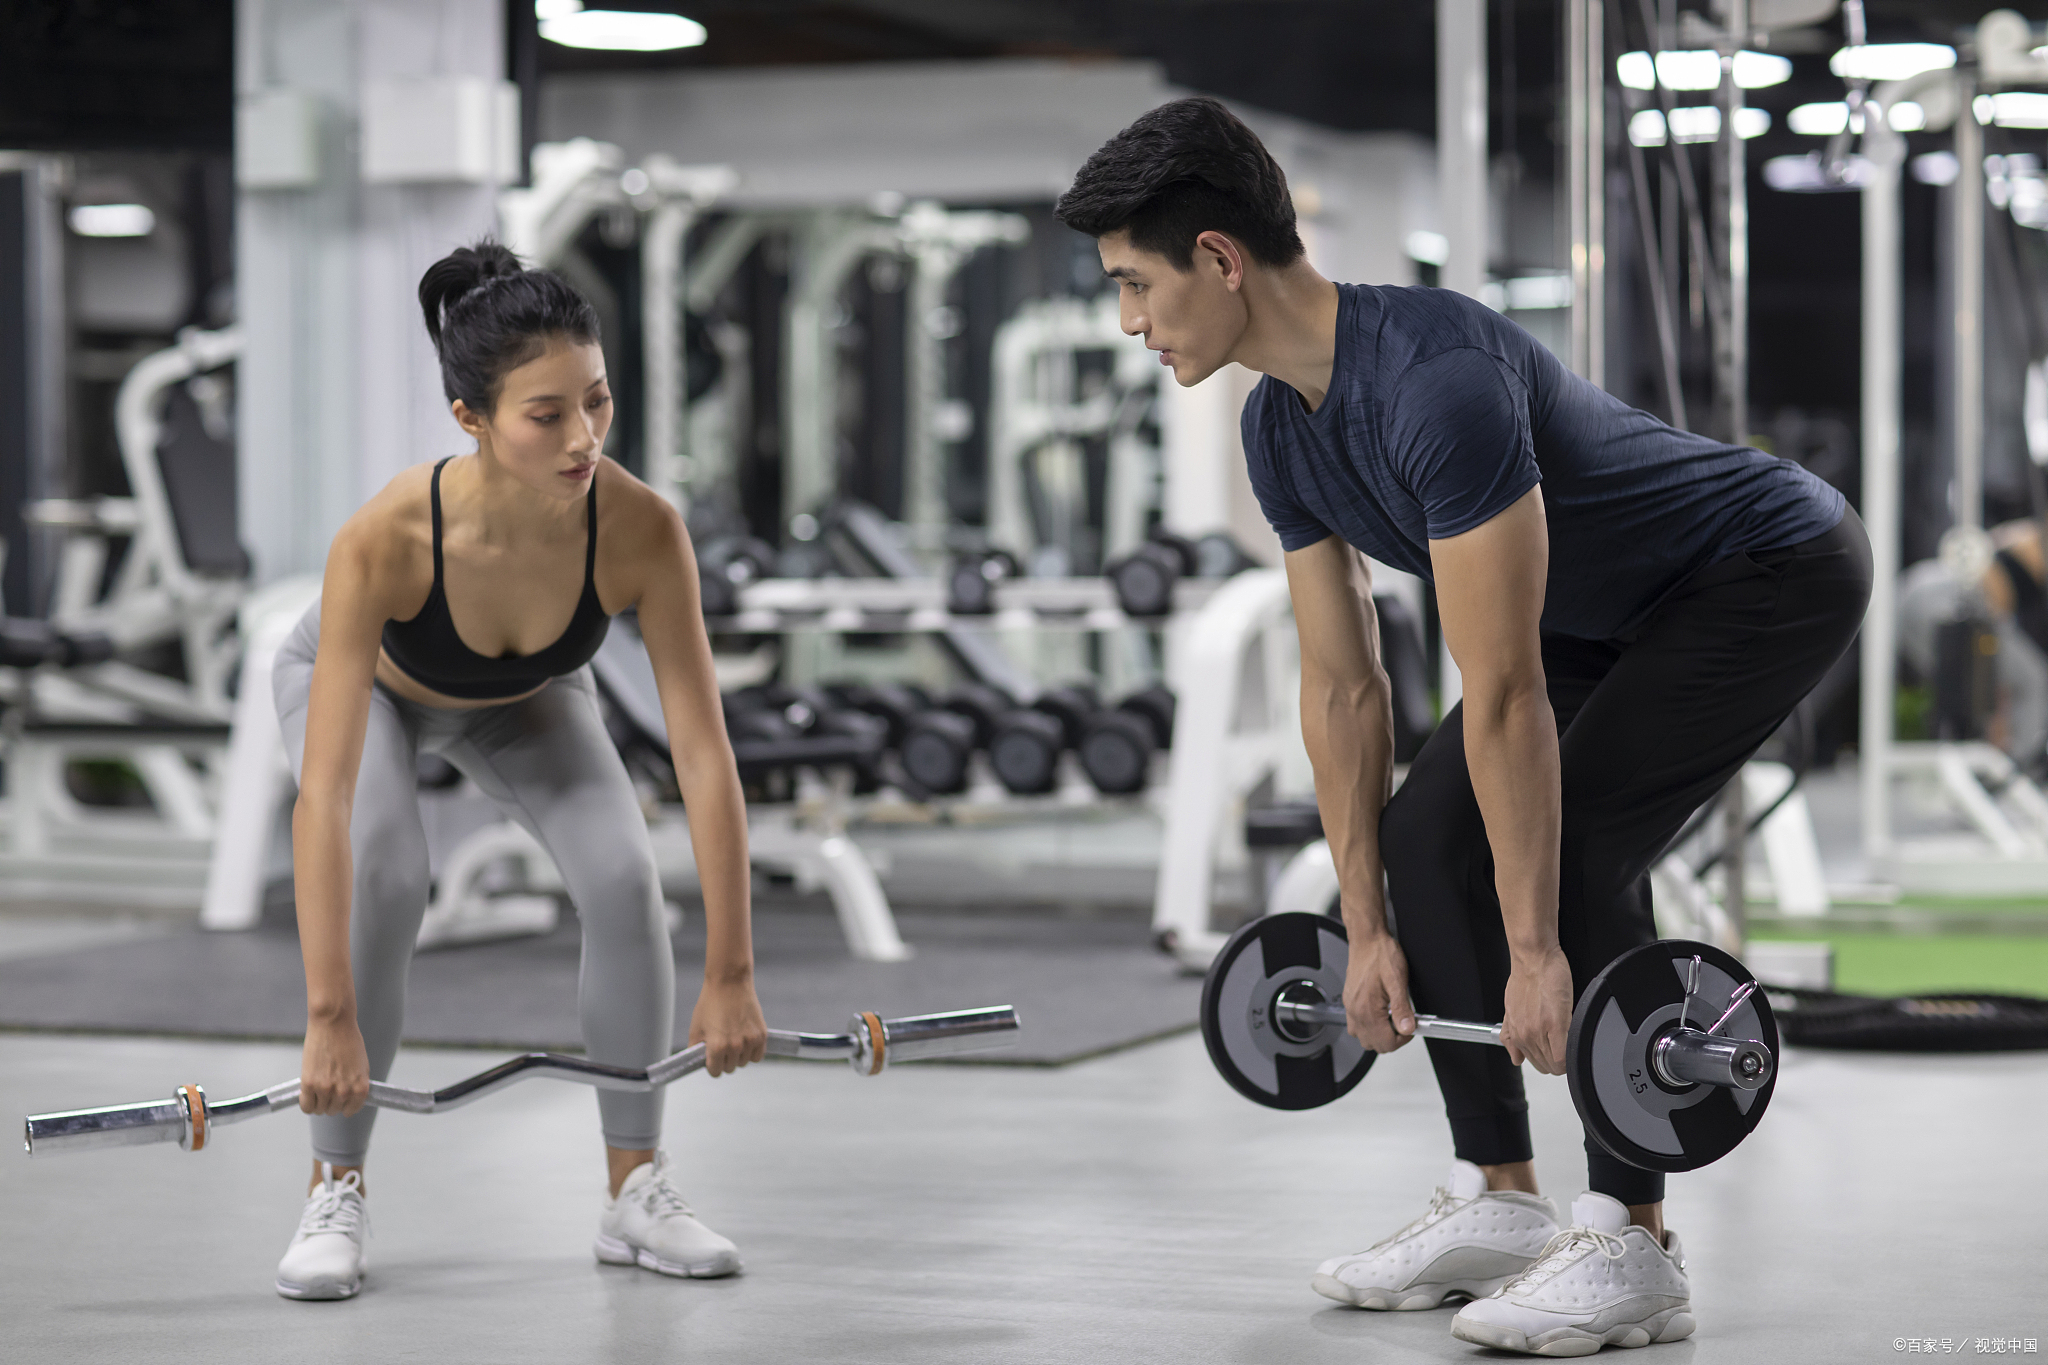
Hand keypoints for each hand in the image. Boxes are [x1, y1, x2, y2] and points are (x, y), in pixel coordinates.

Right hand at [300, 1016, 369, 1115]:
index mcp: (360, 1088)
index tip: (339, 1101)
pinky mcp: (309, 1084)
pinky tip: (307, 1094)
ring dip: (318, 1103)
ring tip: (318, 1089)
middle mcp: (345, 1092)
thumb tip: (350, 1098)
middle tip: (327, 1089)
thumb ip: (356, 1083)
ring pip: (319, 1110)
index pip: (350, 1110)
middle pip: (333, 1111)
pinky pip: (306, 1106)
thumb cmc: (348, 1040)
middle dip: (330, 1102)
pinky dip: (307, 1104)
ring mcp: (326, 1089)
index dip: (344, 1106)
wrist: (333, 1023)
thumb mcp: (361, 1065)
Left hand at [689, 974, 767, 1077]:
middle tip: (721, 1045)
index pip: (715, 1072)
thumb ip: (696, 1049)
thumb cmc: (710, 1003)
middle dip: (724, 1060)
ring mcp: (750, 1041)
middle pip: (730, 1068)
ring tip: (733, 1039)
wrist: (729, 982)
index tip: (711, 1058)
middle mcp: (734, 1047)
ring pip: (743, 1062)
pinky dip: (752, 1052)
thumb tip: (699, 1061)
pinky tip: (745, 1042)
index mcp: (716, 1046)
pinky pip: (758, 1055)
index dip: (711, 1065)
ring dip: (738, 1056)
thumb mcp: (695, 1028)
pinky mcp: (761, 1035)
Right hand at [1342, 930, 1416, 1053]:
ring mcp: (1350, 1007)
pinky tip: (1380, 1014)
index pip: (1385, 1043)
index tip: (1410, 1027)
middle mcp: (1355, 1011)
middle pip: (1373, 1045)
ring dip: (1379, 1035)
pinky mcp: (1350, 1002)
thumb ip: (1402, 1008)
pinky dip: (1369, 1027)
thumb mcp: (1398, 981)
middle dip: (1391, 1039)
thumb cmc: (1381, 955)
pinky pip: (1356, 1026)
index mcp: (1367, 1009)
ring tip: (1391, 1019)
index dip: (1402, 1039)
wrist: (1367, 940)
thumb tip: (1408, 1028)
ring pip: (1363, 1038)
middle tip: (1402, 1023)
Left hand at [1501, 946, 1572, 1074]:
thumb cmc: (1527, 978)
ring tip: (1567, 1036)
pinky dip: (1570, 1054)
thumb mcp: (1511, 1009)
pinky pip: (1563, 1057)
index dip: (1551, 1061)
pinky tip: (1572, 1039)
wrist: (1534, 958)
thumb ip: (1511, 1035)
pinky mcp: (1555, 1025)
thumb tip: (1516, 1058)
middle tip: (1562, 1041)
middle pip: (1547, 1067)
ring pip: (1556, 1065)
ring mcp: (1539, 1031)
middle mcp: (1526, 1035)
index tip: (1556, 1052)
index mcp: (1518, 1033)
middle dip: (1558, 1059)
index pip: (1538, 1065)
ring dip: (1565, 1055)